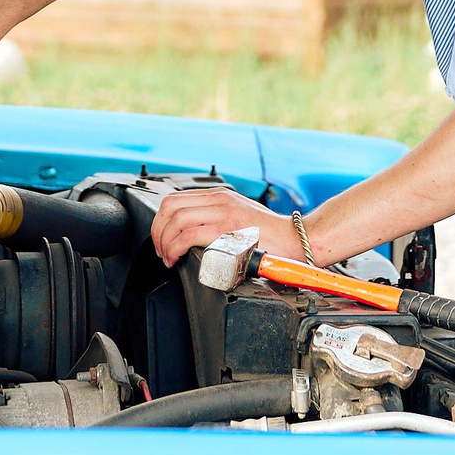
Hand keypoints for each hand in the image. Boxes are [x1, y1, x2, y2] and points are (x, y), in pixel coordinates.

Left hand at [149, 187, 301, 266]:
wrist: (296, 239)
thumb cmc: (273, 235)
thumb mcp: (240, 217)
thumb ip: (218, 219)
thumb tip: (192, 234)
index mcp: (220, 196)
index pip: (176, 200)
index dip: (162, 221)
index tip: (163, 240)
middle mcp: (219, 199)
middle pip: (170, 207)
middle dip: (158, 232)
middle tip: (162, 251)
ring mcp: (223, 212)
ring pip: (175, 220)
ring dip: (164, 242)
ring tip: (168, 257)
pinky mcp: (227, 228)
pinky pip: (188, 235)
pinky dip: (175, 248)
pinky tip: (177, 258)